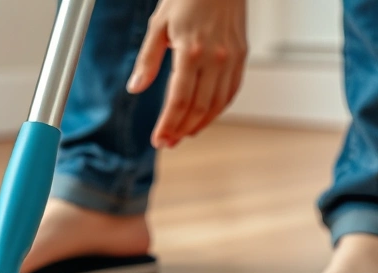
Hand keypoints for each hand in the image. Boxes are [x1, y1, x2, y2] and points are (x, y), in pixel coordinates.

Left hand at [127, 0, 247, 148]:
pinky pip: (231, 91)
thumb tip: (135, 87)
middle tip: (168, 142)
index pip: (179, 100)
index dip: (168, 124)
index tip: (159, 139)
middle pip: (199, 107)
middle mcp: (215, 57)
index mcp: (191, 51)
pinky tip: (204, 116)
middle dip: (181, 129)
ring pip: (218, 104)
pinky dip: (218, 109)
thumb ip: (147, 60)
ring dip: (200, 124)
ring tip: (184, 134)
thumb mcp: (158, 25)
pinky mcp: (242, 56)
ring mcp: (232, 58)